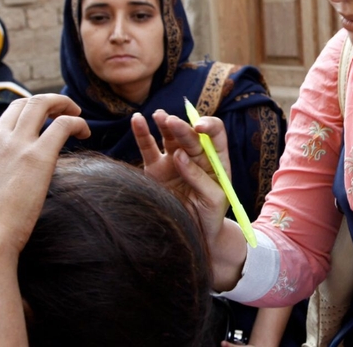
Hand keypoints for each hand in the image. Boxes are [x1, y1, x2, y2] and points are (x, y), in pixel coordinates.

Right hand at [0, 94, 90, 259]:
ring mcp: (15, 144)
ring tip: (76, 113)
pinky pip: (63, 124)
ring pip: (40, 103)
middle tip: (60, 111)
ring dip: (61, 103)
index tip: (32, 144)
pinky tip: (85, 133)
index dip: (18, 131)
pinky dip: (77, 122)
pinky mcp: (38, 155)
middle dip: (43, 102)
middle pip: (21, 104)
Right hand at [135, 109, 246, 290]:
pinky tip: (137, 120)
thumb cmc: (211, 216)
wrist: (195, 236)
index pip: (215, 133)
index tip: (200, 128)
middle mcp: (195, 155)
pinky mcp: (155, 169)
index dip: (209, 126)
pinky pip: (148, 148)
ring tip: (159, 116)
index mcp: (215, 158)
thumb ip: (200, 177)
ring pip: (169, 136)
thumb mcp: (214, 198)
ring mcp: (174, 160)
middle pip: (189, 134)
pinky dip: (142, 133)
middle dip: (182, 128)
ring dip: (164, 123)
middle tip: (172, 122)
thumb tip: (179, 156)